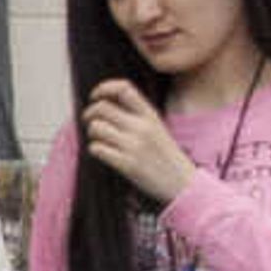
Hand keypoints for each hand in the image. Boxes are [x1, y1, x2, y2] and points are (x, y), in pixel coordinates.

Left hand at [79, 79, 198, 204]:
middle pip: (102, 107)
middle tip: (88, 121)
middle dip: (89, 113)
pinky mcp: (127, 164)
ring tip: (99, 139)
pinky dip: (95, 149)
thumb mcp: (156, 127)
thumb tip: (105, 106)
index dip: (104, 88)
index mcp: (150, 115)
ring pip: (96, 127)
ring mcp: (133, 145)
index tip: (95, 96)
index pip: (124, 89)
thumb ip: (136, 115)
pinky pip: (97, 148)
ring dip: (92, 133)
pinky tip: (102, 152)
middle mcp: (141, 127)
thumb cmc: (165, 155)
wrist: (182, 182)